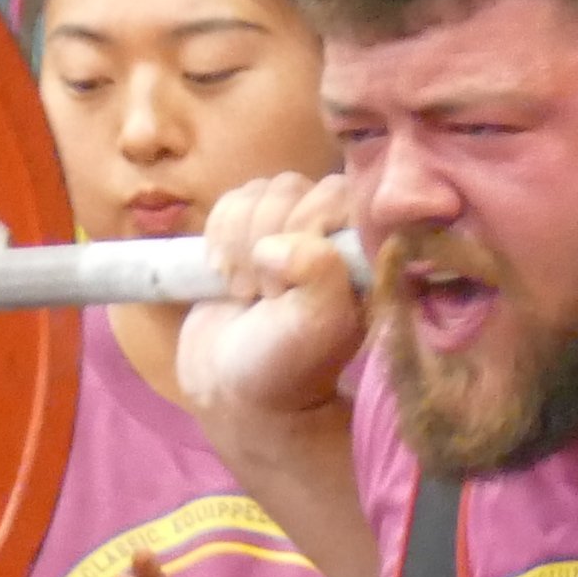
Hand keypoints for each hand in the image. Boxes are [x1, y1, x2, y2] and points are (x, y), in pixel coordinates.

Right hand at [180, 172, 367, 423]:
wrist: (234, 387)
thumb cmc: (288, 362)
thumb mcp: (318, 323)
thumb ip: (320, 272)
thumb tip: (277, 243)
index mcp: (361, 248)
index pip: (338, 193)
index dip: (305, 230)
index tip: (290, 286)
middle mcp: (329, 228)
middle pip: (289, 189)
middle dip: (263, 244)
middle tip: (265, 297)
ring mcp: (288, 224)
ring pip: (256, 192)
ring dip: (237, 244)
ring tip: (245, 292)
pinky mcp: (250, 226)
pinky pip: (230, 201)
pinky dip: (217, 237)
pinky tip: (225, 276)